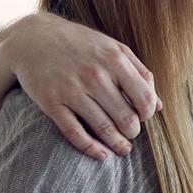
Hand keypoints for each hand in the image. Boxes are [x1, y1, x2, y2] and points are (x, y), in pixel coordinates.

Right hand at [6, 13, 159, 160]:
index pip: (145, 98)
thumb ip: (139, 72)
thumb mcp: (113, 48)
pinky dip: (91, 148)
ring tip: (123, 149)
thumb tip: (159, 106)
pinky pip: (75, 133)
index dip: (148, 114)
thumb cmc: (80, 44)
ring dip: (117, 144)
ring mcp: (72, 90)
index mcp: (114, 60)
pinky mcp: (52, 102)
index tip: (143, 117)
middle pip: (126, 118)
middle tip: (131, 134)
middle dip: (133, 132)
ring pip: (104, 128)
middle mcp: (94, 75)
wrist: (33, 38)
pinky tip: (101, 155)